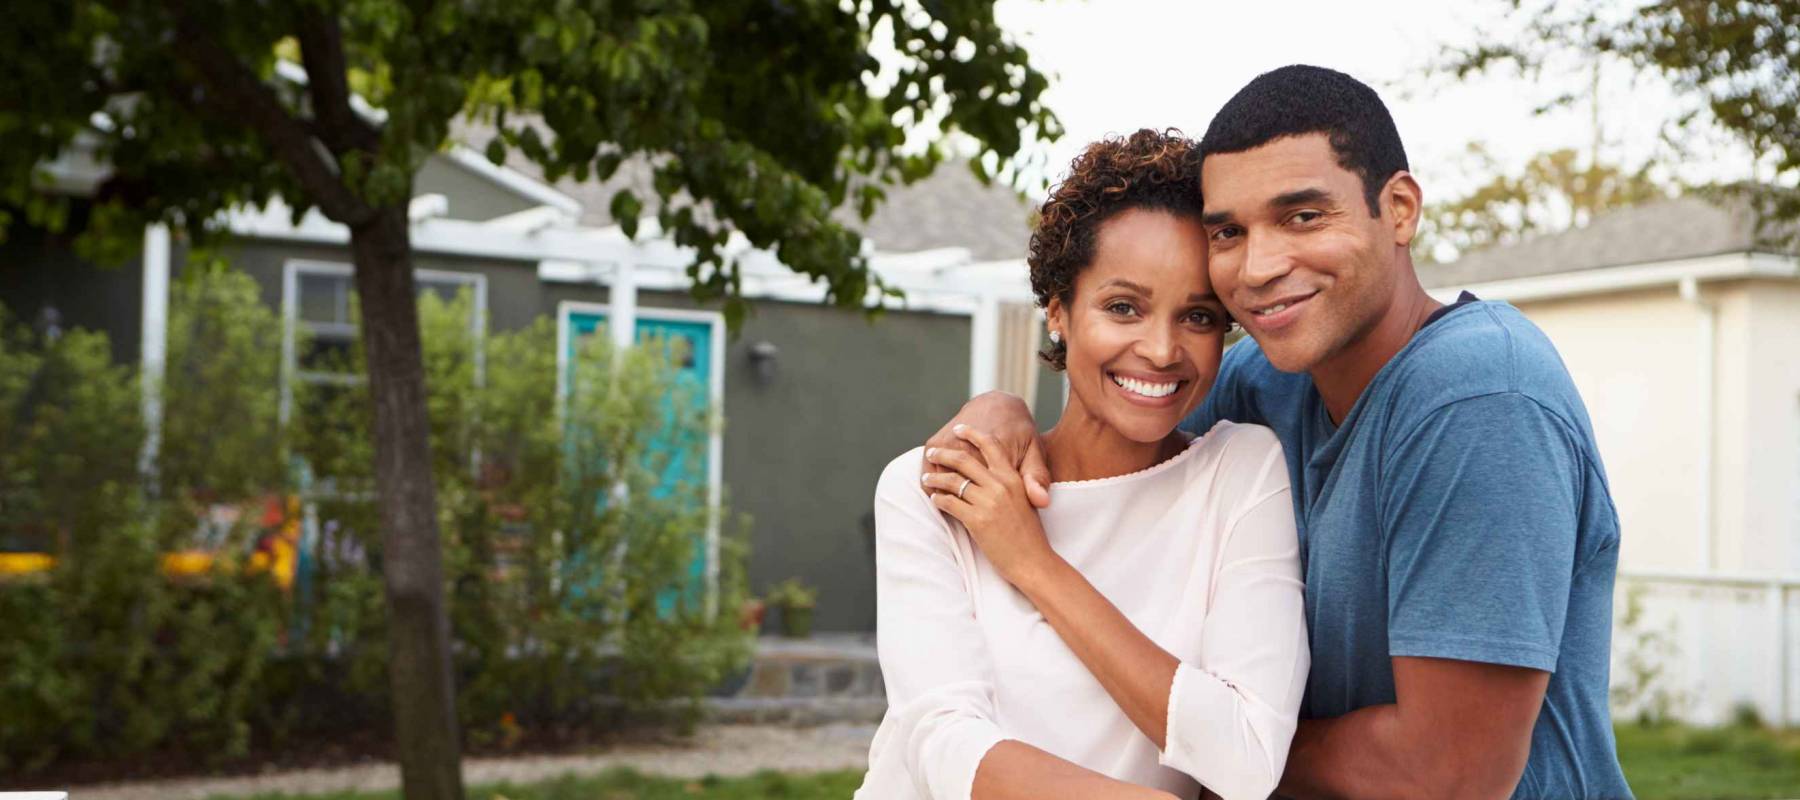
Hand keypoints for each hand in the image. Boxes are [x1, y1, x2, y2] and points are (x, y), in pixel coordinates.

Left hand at [922, 424, 1058, 582]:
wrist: (1034, 561)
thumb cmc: (1030, 535)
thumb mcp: (1026, 501)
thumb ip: (1012, 483)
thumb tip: (993, 472)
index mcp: (1014, 477)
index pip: (990, 445)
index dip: (972, 434)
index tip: (957, 429)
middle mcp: (1001, 485)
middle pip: (964, 459)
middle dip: (943, 454)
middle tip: (931, 453)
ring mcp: (988, 502)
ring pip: (952, 481)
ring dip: (935, 478)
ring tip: (926, 479)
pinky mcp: (977, 520)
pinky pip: (949, 503)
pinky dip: (937, 499)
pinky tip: (934, 500)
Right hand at [923, 391, 1050, 507]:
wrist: (997, 404)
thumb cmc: (1019, 433)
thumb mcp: (1034, 454)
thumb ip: (1037, 478)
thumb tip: (1041, 502)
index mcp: (992, 454)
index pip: (978, 494)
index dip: (981, 512)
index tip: (986, 520)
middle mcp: (965, 447)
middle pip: (955, 490)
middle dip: (959, 505)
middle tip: (967, 514)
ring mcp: (948, 442)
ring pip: (939, 480)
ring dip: (944, 494)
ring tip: (956, 502)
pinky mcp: (937, 439)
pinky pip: (930, 469)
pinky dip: (932, 480)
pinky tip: (945, 488)